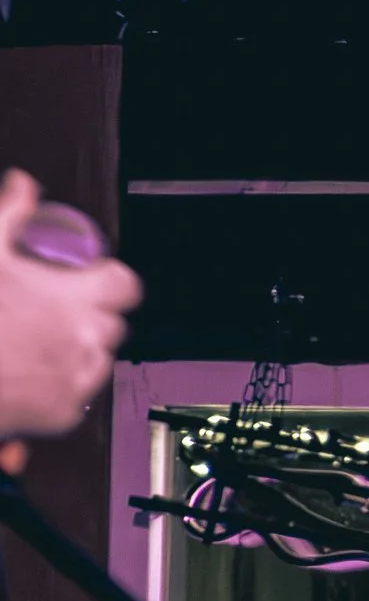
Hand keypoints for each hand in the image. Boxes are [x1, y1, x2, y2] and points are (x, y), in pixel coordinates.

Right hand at [0, 170, 139, 441]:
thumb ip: (9, 214)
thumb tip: (24, 185)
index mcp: (74, 300)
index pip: (125, 284)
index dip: (109, 278)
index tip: (92, 277)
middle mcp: (85, 342)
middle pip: (112, 323)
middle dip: (89, 314)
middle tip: (49, 308)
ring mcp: (78, 382)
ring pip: (98, 360)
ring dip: (77, 348)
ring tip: (35, 339)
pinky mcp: (64, 415)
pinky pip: (78, 396)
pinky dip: (60, 383)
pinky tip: (28, 371)